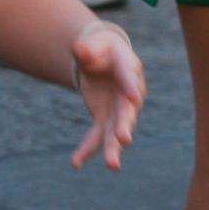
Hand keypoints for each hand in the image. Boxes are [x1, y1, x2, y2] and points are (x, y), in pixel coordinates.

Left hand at [70, 23, 145, 169]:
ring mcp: (118, 112)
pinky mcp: (105, 121)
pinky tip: (75, 164)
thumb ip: (87, 48)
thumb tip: (79, 49)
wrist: (104, 60)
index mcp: (128, 68)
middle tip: (124, 139)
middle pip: (127, 113)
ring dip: (113, 149)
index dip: (130, 86)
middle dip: (124, 126)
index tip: (133, 98)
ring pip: (115, 133)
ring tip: (112, 165)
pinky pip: (96, 138)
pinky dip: (86, 151)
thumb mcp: (94, 44)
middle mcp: (128, 95)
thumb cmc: (102, 49)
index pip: (129, 77)